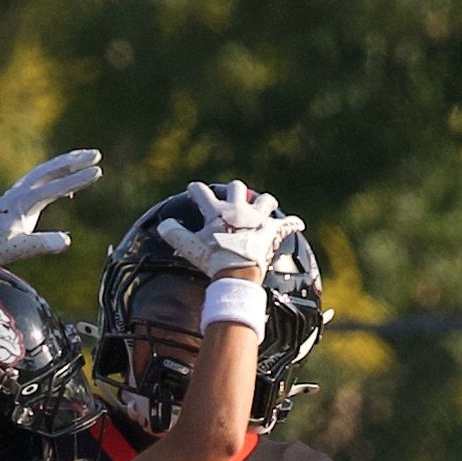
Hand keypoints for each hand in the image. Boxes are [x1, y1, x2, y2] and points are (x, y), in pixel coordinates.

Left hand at [0, 149, 102, 262]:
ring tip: (86, 158)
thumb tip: (66, 241)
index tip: (97, 172)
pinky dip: (55, 174)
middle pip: (50, 169)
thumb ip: (41, 244)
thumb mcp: (18, 249)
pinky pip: (39, 179)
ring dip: (65, 163)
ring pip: (44, 170)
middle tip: (96, 155)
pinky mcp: (16, 197)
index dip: (77, 180)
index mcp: (23, 202)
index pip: (56, 187)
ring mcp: (17, 192)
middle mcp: (20, 192)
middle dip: (74, 161)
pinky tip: (65, 182)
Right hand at [155, 178, 304, 282]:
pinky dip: (292, 223)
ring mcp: (257, 218)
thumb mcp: (189, 247)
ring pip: (264, 199)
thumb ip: (174, 234)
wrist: (237, 272)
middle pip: (236, 188)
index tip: (193, 189)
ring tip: (263, 204)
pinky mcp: (271, 231)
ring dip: (263, 201)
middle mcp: (238, 209)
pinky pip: (286, 224)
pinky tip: (298, 223)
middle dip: (232, 190)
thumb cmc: (213, 260)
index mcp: (217, 211)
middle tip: (230, 194)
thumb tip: (163, 224)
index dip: (196, 190)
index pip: (202, 193)